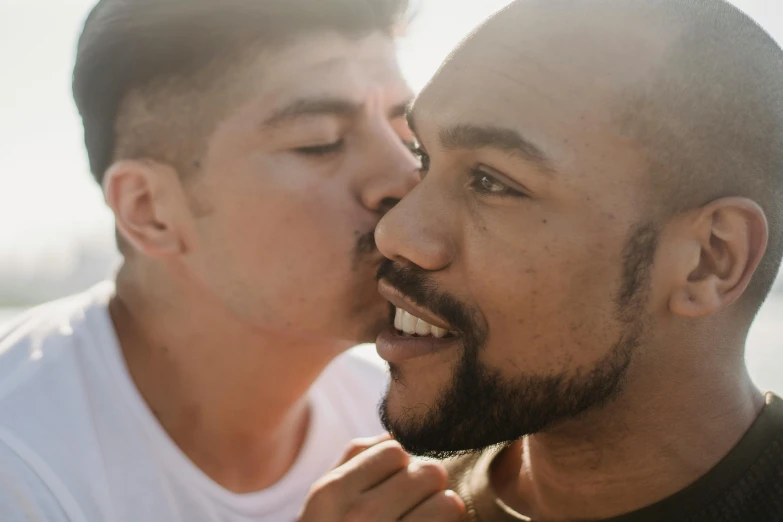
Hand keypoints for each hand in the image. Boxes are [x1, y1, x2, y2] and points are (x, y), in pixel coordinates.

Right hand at [298, 435, 464, 520]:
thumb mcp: (326, 501)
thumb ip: (354, 460)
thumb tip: (396, 432)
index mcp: (330, 493)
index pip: (395, 450)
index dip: (403, 465)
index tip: (397, 484)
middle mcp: (357, 519)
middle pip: (427, 471)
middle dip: (428, 485)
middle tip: (417, 505)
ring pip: (448, 502)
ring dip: (444, 511)